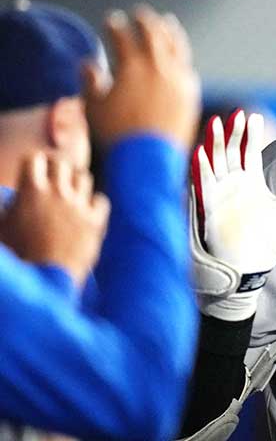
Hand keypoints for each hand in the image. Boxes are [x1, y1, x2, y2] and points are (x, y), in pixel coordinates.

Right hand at [0, 153, 109, 286]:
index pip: (34, 158)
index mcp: (30, 192)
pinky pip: (100, 200)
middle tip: (51, 181)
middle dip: (55, 169)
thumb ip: (1, 210)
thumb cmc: (17, 256)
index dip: (33, 164)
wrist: (44, 282)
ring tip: (68, 194)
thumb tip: (3, 200)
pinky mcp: (95, 221)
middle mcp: (57, 193)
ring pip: (83, 177)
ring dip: (74, 183)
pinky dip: (94, 203)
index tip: (32, 173)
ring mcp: (79, 206)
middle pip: (61, 163)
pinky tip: (85, 212)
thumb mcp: (1, 229)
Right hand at [83, 5, 200, 149]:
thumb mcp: (94, 107)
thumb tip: (88, 63)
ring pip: (176, 46)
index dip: (115, 25)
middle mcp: (158, 67)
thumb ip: (90, 82)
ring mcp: (178, 78)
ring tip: (166, 23)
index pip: (123, 36)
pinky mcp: (191, 92)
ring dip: (169, 31)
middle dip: (145, 21)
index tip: (111, 20)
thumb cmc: (117, 134)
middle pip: (153, 34)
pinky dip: (181, 55)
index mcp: (132, 66)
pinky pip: (187, 66)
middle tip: (140, 14)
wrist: (149, 158)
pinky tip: (178, 54)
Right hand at [191, 110, 275, 320]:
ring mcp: (221, 194)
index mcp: (252, 182)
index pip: (250, 152)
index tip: (253, 116)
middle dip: (233, 133)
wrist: (250, 268)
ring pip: (216, 162)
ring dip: (214, 143)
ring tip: (217, 123)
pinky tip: (200, 152)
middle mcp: (234, 185)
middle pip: (231, 152)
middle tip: (236, 115)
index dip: (250, 135)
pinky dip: (200, 168)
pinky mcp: (209, 207)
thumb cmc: (268, 241)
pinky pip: (203, 184)